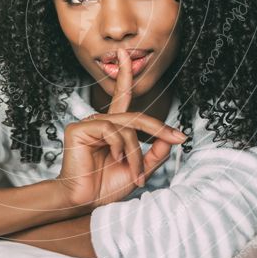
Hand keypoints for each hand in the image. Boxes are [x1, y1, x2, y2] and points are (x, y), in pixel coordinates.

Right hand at [56, 49, 186, 209]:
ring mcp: (88, 124)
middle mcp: (99, 122)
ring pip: (126, 127)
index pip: (121, 97)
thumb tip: (172, 138)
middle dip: (159, 128)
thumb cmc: (105, 187)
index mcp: (111, 128)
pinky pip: (112, 131)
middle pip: (135, 115)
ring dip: (137, 152)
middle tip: (177, 138)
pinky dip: (122, 149)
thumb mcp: (139, 170)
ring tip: (137, 174)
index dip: (124, 75)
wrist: (84, 203)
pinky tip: (116, 161)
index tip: (127, 55)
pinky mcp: (78, 130)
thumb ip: (155, 154)